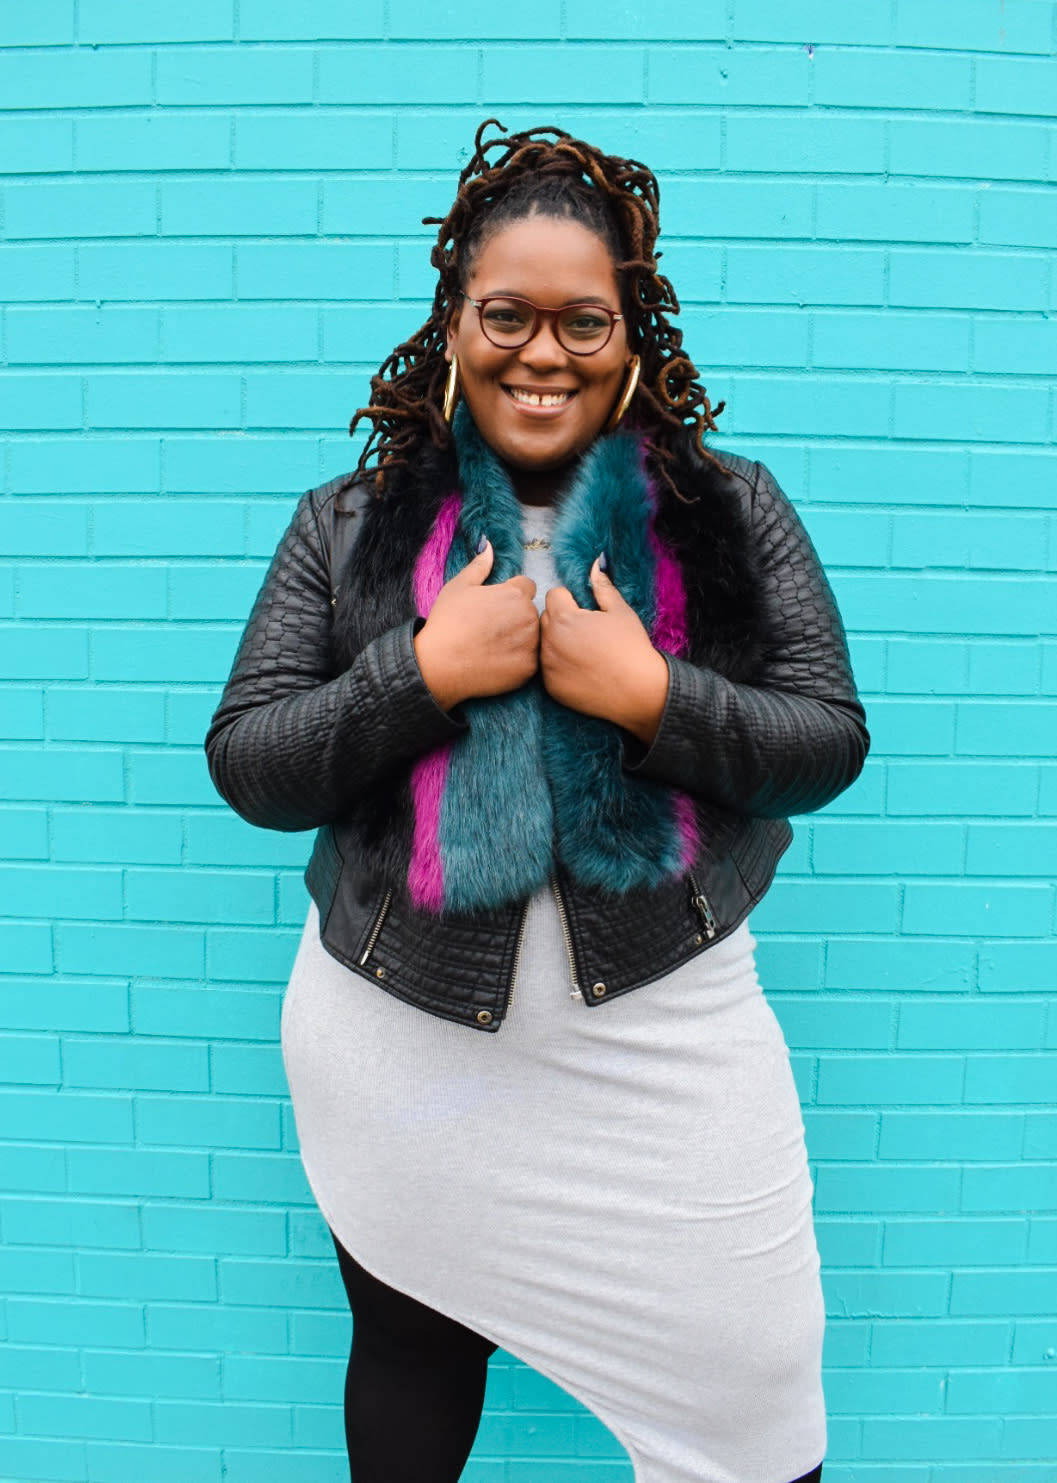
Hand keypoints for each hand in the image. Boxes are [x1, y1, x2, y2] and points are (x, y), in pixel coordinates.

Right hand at [413, 540, 539, 710]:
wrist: (439, 663)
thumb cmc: (447, 622)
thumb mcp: (459, 586)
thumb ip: (479, 565)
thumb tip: (488, 544)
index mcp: (516, 593)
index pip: (526, 587)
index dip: (509, 596)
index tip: (493, 608)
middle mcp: (529, 616)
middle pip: (530, 612)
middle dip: (516, 617)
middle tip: (490, 629)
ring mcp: (531, 643)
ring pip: (533, 636)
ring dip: (520, 638)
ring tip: (492, 646)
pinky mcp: (529, 668)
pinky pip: (529, 660)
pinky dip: (517, 661)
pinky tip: (496, 661)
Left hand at [539, 556, 668, 742]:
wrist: (638, 691)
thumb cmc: (631, 648)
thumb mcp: (620, 611)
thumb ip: (601, 586)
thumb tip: (594, 564)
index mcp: (564, 618)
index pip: (554, 595)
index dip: (571, 599)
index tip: (587, 611)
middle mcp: (549, 642)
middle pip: (545, 618)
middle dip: (561, 619)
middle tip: (586, 631)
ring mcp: (548, 666)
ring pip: (544, 643)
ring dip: (558, 641)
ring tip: (584, 651)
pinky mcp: (551, 687)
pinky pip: (548, 667)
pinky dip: (560, 665)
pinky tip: (582, 669)